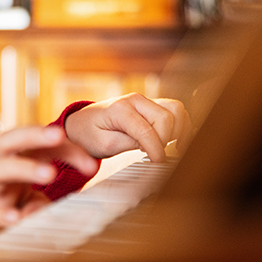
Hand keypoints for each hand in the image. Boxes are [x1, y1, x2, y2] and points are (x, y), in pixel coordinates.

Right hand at [0, 126, 97, 258]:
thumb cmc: (19, 204)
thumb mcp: (41, 195)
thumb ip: (55, 192)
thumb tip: (75, 184)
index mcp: (17, 159)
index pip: (38, 143)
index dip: (65, 147)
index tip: (91, 165)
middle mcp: (1, 168)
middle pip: (7, 140)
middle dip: (32, 134)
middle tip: (58, 135)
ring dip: (22, 168)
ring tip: (49, 174)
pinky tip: (15, 217)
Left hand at [64, 94, 193, 162]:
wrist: (82, 123)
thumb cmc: (89, 134)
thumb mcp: (103, 144)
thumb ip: (128, 143)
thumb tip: (153, 147)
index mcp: (121, 109)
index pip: (147, 129)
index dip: (156, 149)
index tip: (157, 162)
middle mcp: (136, 99)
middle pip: (167, 117)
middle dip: (166, 140)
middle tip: (155, 154)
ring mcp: (145, 100)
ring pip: (176, 109)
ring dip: (178, 130)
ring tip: (169, 147)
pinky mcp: (151, 105)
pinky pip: (175, 110)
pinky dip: (180, 125)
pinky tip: (174, 141)